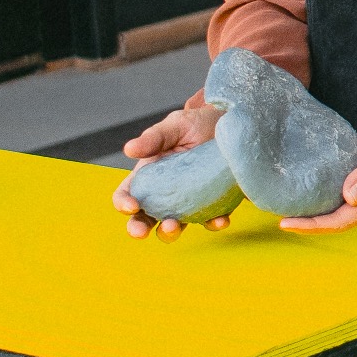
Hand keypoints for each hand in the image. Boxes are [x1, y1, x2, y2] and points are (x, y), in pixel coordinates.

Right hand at [114, 103, 225, 237]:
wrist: (233, 125)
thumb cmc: (199, 124)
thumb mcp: (176, 125)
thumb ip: (154, 138)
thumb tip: (129, 149)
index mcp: (149, 175)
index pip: (127, 193)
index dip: (123, 202)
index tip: (131, 205)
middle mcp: (165, 194)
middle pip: (144, 218)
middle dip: (138, 228)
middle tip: (141, 232)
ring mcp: (189, 203)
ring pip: (174, 227)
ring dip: (171, 232)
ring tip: (173, 226)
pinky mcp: (214, 206)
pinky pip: (211, 220)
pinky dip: (214, 223)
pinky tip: (220, 219)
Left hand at [279, 108, 356, 232]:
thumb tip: (349, 197)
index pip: (341, 221)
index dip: (313, 225)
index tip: (286, 223)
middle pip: (331, 220)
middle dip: (304, 222)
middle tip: (274, 217)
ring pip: (330, 208)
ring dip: (308, 209)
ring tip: (279, 204)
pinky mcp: (354, 178)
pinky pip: (332, 191)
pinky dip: (315, 192)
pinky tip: (296, 186)